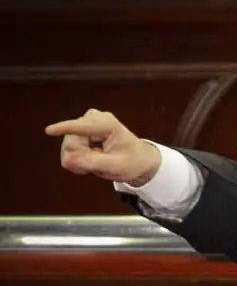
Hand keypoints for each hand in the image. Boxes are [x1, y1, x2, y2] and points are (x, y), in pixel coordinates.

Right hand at [46, 109, 161, 185]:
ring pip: (68, 147)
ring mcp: (84, 124)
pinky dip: (77, 160)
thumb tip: (67, 159)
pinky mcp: (78, 132)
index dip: (65, 128)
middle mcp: (93, 119)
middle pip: (72, 143)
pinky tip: (90, 161)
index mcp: (107, 124)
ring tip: (98, 163)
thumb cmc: (131, 162)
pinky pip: (67, 150)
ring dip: (80, 160)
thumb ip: (91, 162)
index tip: (49, 131)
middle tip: (100, 164)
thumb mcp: (115, 166)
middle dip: (81, 158)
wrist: (137, 160)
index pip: (82, 127)